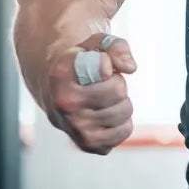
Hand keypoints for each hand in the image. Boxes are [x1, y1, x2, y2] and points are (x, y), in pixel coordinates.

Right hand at [46, 32, 136, 153]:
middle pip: (118, 91)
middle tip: (102, 84)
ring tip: (104, 99)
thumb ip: (116, 47)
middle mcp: (64, 104)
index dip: (108, 65)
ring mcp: (75, 128)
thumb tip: (130, 67)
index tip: (100, 66)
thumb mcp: (96, 44)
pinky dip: (122, 122)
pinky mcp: (88, 144)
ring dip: (121, 102)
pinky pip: (124, 131)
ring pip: (124, 112)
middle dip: (117, 83)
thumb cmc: (82, 64)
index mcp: (62, 75)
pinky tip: (107, 115)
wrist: (58, 90)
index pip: (105, 67)